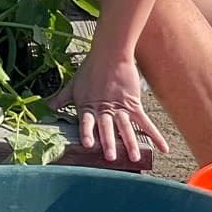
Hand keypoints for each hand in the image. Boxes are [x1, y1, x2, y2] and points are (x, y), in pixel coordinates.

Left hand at [51, 53, 168, 164]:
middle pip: (107, 128)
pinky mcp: (134, 105)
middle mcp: (104, 110)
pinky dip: (155, 136)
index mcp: (88, 107)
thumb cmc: (90, 69)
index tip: (87, 144)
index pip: (87, 122)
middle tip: (110, 157)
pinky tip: (163, 148)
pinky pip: (146, 123)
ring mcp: (120, 108)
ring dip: (130, 143)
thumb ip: (61, 98)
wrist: (110, 54)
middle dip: (109, 142)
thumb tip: (48, 107)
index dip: (87, 133)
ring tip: (133, 157)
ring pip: (126, 128)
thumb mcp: (73, 85)